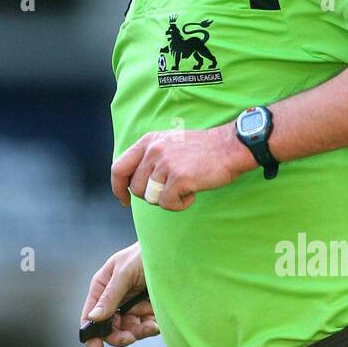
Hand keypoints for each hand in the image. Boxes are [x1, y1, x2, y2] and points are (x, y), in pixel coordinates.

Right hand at [80, 242, 158, 346]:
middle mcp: (115, 299)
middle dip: (119, 335)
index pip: (91, 314)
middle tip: (130, 338)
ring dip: (138, 332)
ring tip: (150, 326)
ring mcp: (132, 306)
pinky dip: (150, 328)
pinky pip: (145, 327)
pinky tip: (156, 323)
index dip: (91, 333)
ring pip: (129, 330)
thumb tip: (94, 317)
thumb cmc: (145, 253)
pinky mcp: (149, 310)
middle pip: (110, 327)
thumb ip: (110, 295)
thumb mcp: (125, 272)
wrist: (173, 250)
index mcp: (103, 286)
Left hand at [111, 123, 250, 210]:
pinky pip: (168, 204)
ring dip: (168, 200)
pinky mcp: (179, 178)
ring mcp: (165, 164)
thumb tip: (135, 182)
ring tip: (184, 189)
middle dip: (152, 196)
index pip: (119, 168)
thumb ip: (151, 158)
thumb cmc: (204, 150)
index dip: (118, 188)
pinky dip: (180, 205)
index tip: (124, 200)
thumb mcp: (170, 144)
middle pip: (136, 188)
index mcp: (148, 141)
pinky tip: (192, 193)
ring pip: (151, 198)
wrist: (230, 148)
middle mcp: (153, 150)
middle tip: (172, 191)